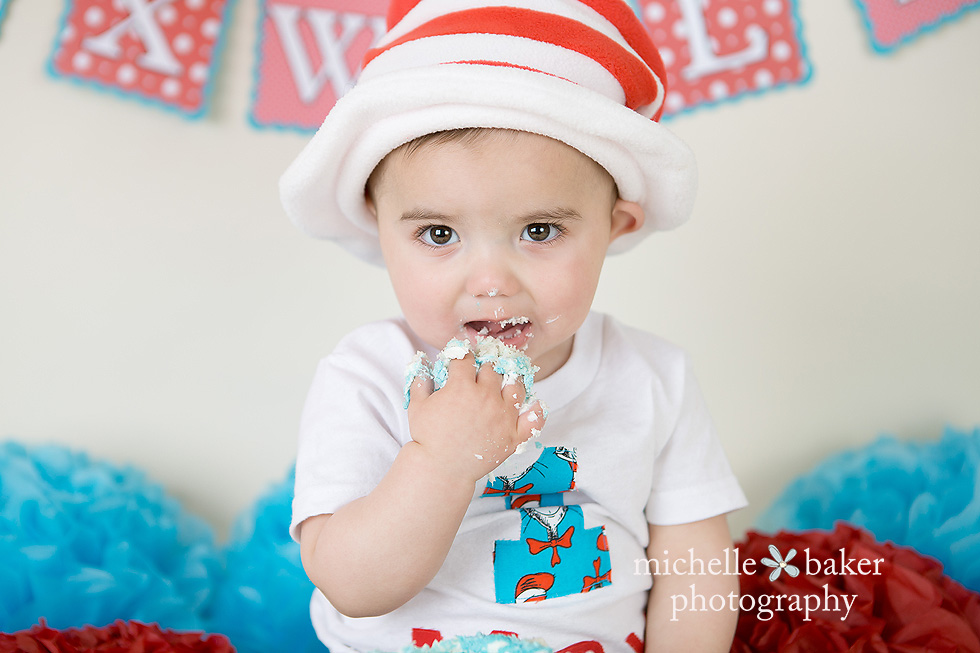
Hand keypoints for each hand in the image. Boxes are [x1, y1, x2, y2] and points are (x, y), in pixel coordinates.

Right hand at [406, 351, 545, 484]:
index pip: (466, 358)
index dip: (463, 355)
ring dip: (511, 380)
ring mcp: (503, 416)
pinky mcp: (514, 435)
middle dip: (485, 367)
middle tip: (481, 372)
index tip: (461, 360)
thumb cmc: (427, 438)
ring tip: (505, 383)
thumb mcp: (417, 406)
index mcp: (462, 386)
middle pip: (492, 369)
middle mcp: (486, 396)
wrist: (441, 469)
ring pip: (516, 386)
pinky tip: (534, 405)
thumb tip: (422, 366)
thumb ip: (420, 382)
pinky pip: (534, 419)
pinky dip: (537, 411)